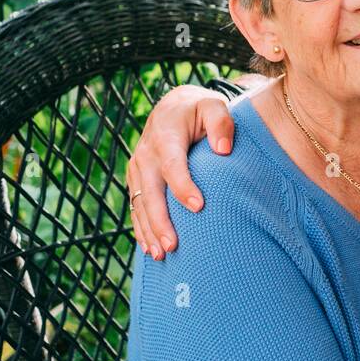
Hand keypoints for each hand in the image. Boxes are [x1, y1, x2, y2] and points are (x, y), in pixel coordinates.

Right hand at [126, 84, 236, 259]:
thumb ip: (221, 123)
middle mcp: (146, 154)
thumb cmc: (200, 110)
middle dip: (161, 220)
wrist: (174, 106)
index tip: (198, 207)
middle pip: (151, 192)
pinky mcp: (136, 179)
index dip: (183, 186)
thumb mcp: (214, 106)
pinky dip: (142, 228)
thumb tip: (223, 150)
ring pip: (140, 203)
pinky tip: (150, 249)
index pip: (173, 165)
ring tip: (162, 254)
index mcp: (165, 136)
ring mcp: (138, 168)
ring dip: (149, 230)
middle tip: (173, 246)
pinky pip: (136, 206)